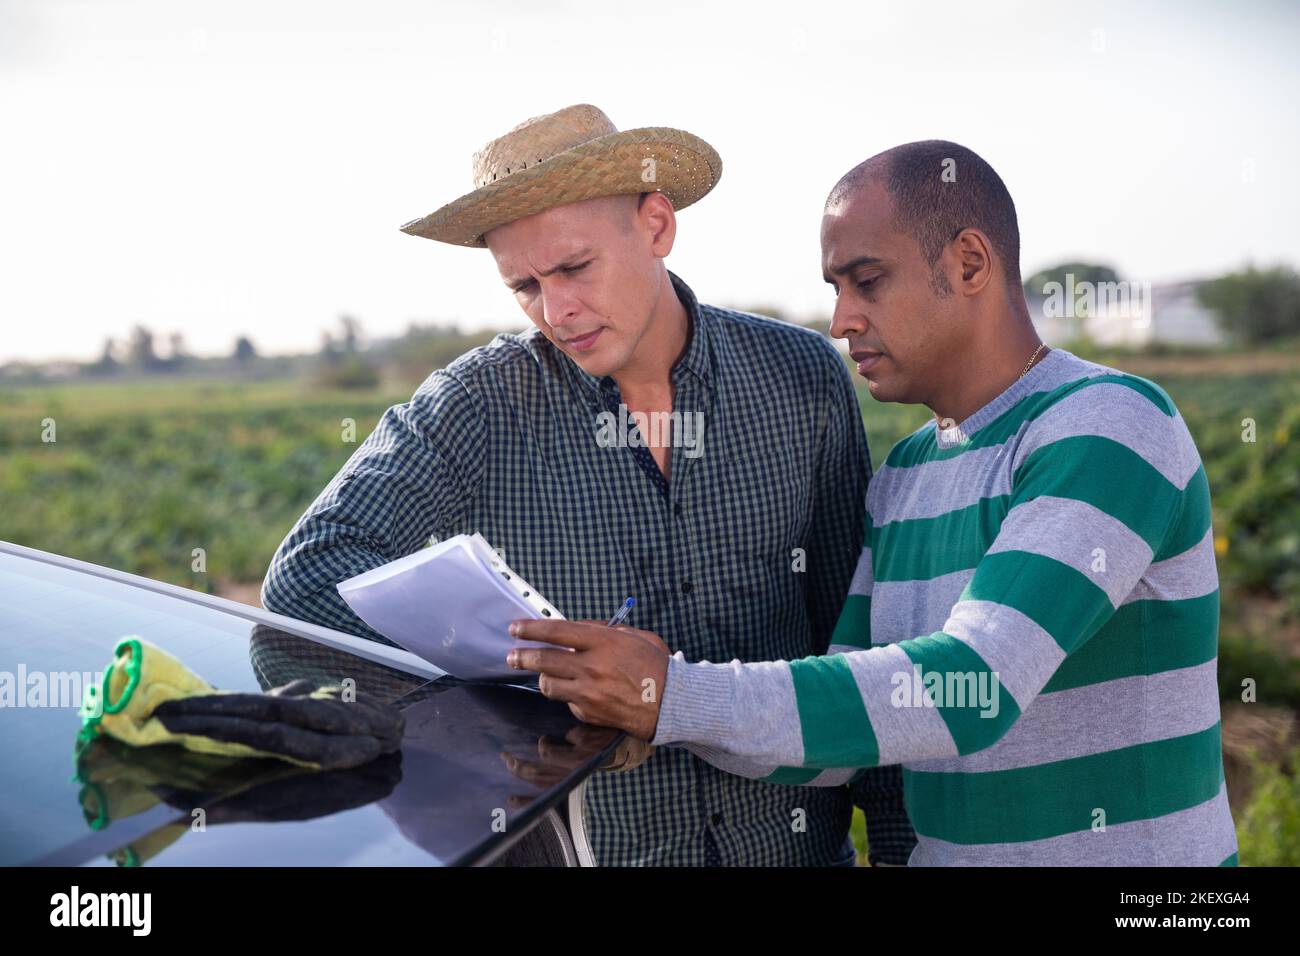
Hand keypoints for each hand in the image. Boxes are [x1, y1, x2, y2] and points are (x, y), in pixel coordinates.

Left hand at [505, 619, 669, 739]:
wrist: (671, 704)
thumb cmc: (656, 667)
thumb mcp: (636, 636)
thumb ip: (604, 630)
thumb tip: (577, 628)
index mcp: (603, 642)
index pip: (556, 631)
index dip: (531, 629)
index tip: (515, 628)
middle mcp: (591, 667)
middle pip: (543, 660)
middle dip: (521, 656)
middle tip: (512, 655)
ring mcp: (588, 693)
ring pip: (548, 684)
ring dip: (543, 677)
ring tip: (545, 673)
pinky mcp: (589, 713)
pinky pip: (567, 702)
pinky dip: (568, 695)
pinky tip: (577, 691)